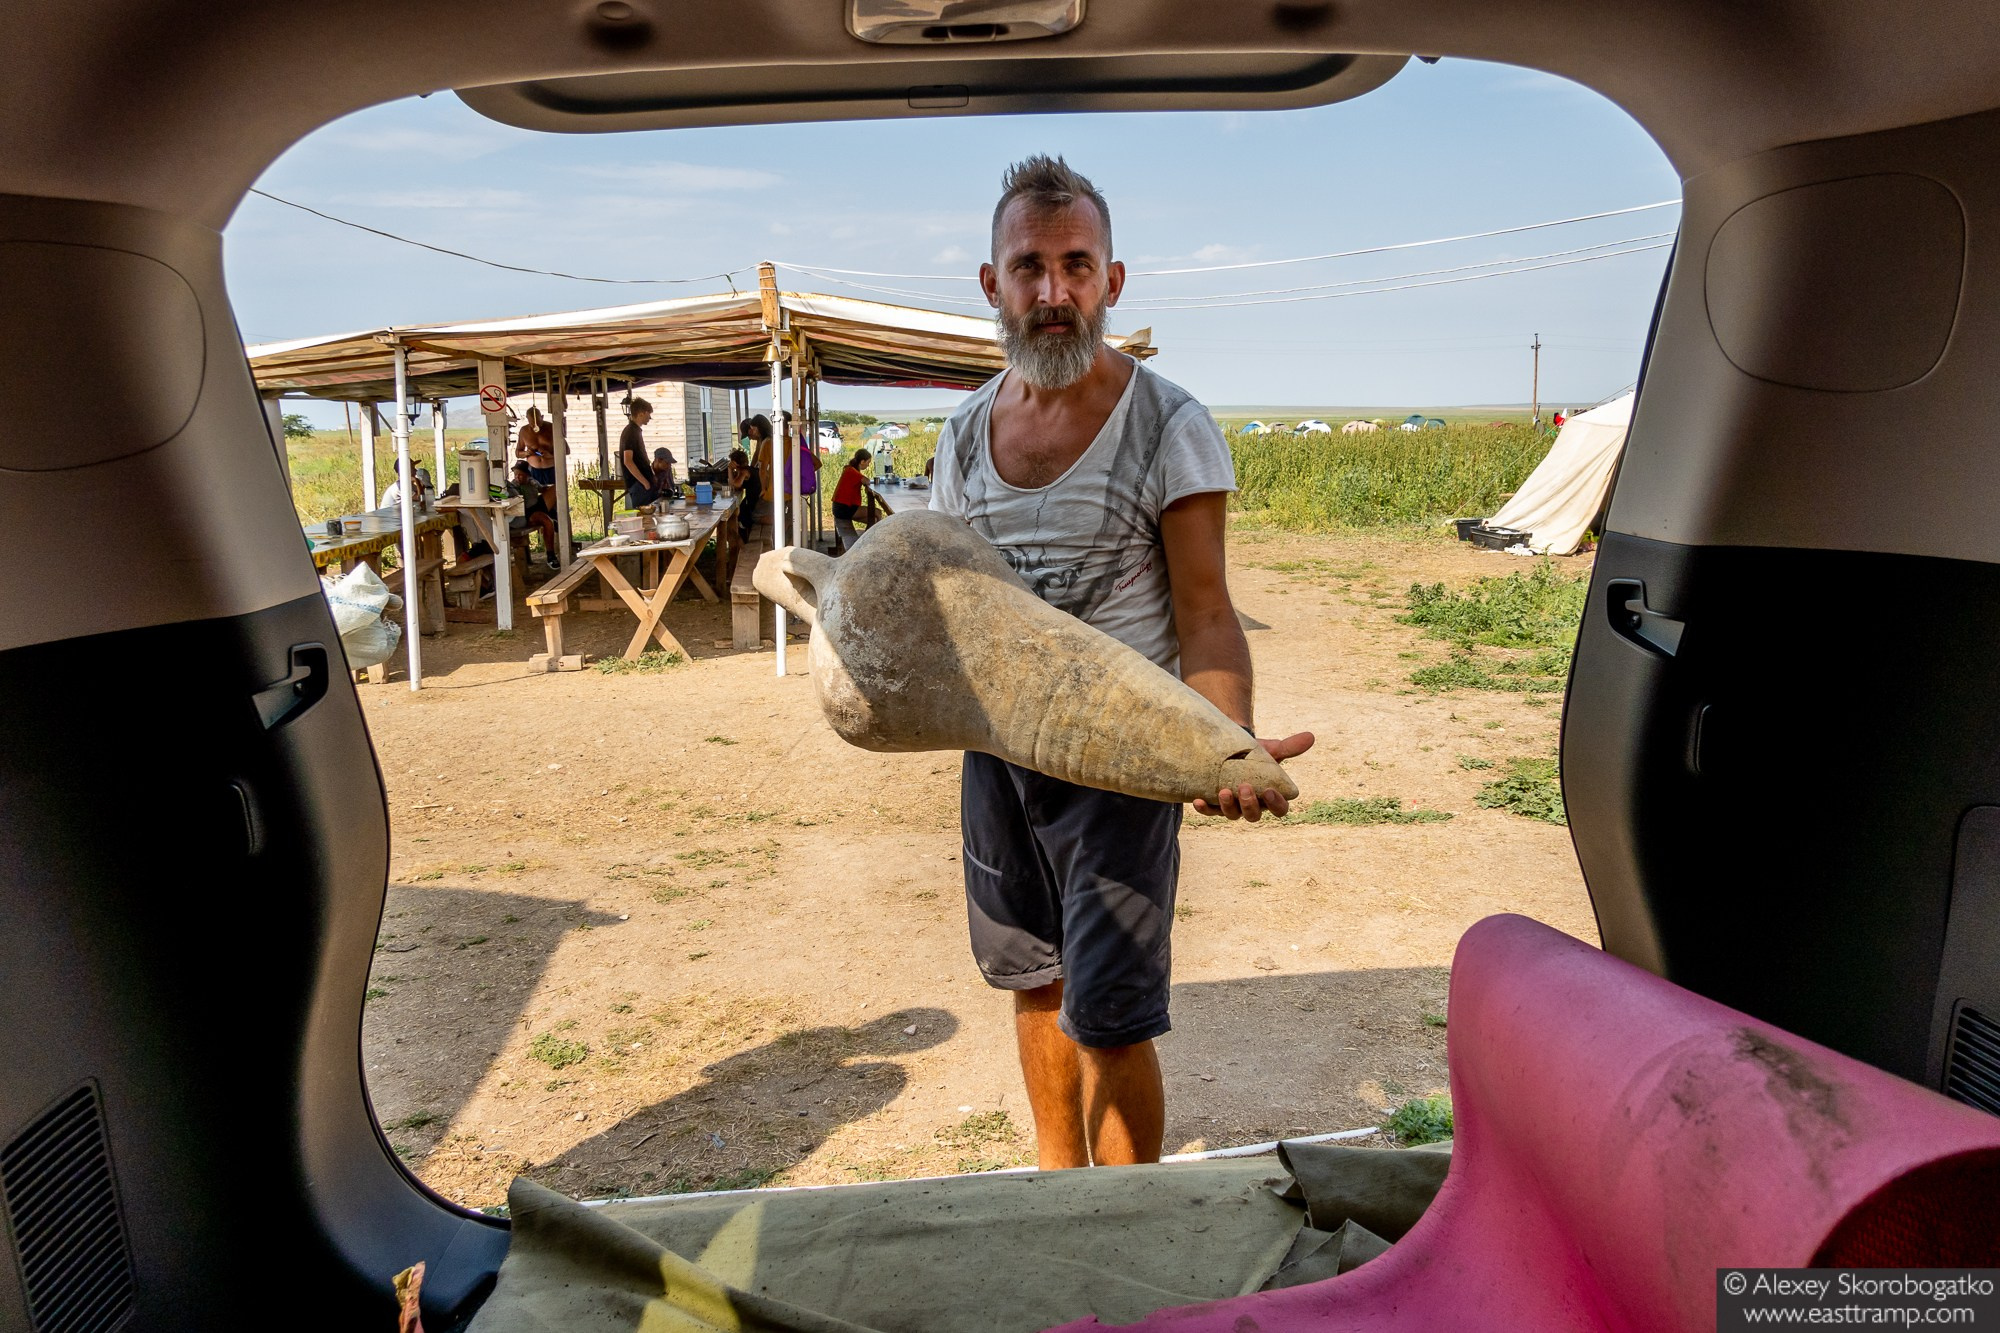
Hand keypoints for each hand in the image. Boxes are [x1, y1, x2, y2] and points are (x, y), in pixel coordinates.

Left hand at [1193, 731, 1314, 821]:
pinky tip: (1198, 801)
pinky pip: (1209, 811)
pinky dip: (1204, 808)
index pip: (1279, 809)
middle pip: (1253, 816)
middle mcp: (1252, 806)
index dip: (1275, 803)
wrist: (1231, 748)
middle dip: (1249, 804)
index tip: (1269, 790)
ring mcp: (1232, 807)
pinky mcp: (1214, 804)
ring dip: (1228, 806)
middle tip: (1244, 787)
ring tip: (1224, 791)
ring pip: (1232, 815)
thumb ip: (1289, 747)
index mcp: (1269, 797)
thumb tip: (1310, 736)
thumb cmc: (1256, 754)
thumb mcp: (1272, 750)